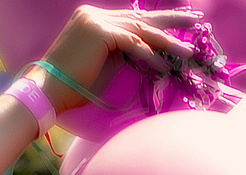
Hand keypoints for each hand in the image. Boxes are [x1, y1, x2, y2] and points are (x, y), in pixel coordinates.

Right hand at [36, 6, 203, 110]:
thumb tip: (150, 54)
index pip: (133, 19)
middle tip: (195, 21)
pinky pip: (132, 44)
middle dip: (170, 20)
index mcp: (95, 18)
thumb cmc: (75, 84)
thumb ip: (124, 52)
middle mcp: (95, 14)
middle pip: (141, 17)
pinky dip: (149, 55)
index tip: (180, 25)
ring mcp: (96, 20)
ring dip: (167, 42)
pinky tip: (164, 66)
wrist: (49, 89)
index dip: (158, 23)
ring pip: (140, 30)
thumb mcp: (105, 62)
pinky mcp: (99, 32)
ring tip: (188, 51)